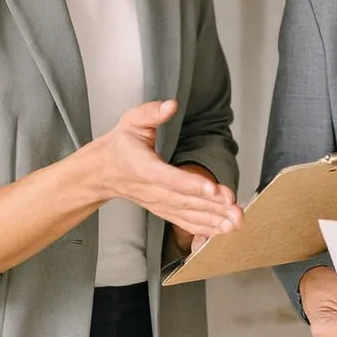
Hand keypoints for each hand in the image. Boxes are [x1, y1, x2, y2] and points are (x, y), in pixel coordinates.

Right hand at [91, 100, 243, 240]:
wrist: (101, 172)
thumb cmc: (119, 146)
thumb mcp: (131, 122)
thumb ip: (151, 113)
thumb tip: (170, 106)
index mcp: (144, 168)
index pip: (169, 178)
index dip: (191, 184)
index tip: (212, 188)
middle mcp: (152, 190)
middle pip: (184, 200)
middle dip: (211, 206)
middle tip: (235, 209)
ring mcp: (157, 203)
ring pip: (186, 214)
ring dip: (212, 220)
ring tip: (235, 222)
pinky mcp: (162, 209)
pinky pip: (183, 221)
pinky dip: (203, 228)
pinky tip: (221, 230)